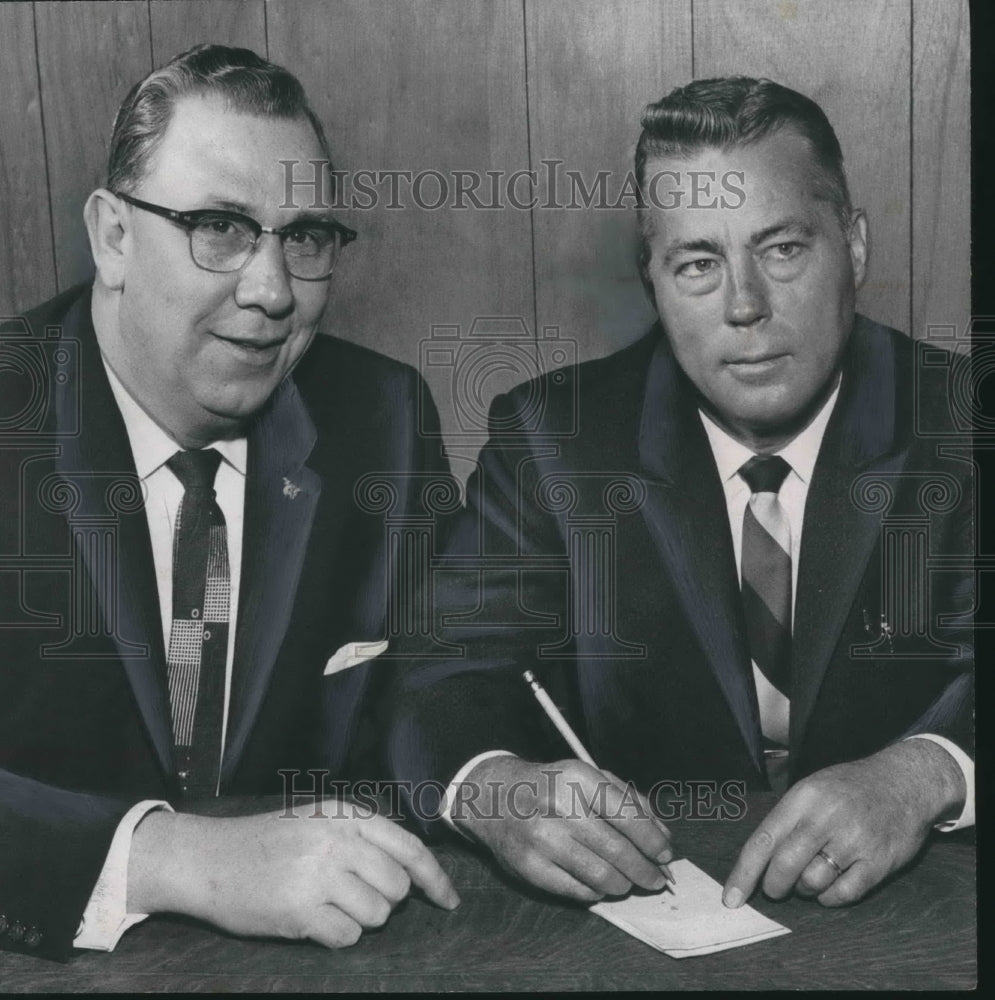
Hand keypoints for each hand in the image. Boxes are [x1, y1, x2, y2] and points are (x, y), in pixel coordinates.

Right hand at [128, 800, 459, 946]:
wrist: (208, 858)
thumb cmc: (267, 841)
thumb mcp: (317, 820)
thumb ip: (361, 835)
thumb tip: (411, 868)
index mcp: (345, 815)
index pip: (408, 847)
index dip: (435, 878)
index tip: (449, 901)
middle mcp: (336, 840)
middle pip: (397, 887)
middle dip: (383, 899)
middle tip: (350, 893)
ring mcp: (319, 875)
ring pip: (377, 915)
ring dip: (359, 918)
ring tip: (327, 903)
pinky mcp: (300, 911)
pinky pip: (348, 938)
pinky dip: (336, 936)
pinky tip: (312, 919)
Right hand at [450, 755, 673, 901]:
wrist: (494, 797)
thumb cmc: (551, 786)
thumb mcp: (588, 776)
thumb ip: (629, 800)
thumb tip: (663, 836)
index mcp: (577, 777)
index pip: (628, 815)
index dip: (653, 840)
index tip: (666, 854)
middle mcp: (559, 806)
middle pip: (619, 851)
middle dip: (647, 869)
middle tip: (657, 878)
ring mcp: (542, 840)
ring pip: (603, 877)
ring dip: (625, 884)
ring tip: (629, 881)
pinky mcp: (530, 868)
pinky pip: (579, 892)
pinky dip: (598, 892)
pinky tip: (599, 883)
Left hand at [723, 739, 966, 907]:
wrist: (904, 782)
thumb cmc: (849, 788)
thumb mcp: (811, 788)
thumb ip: (786, 820)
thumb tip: (756, 860)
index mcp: (803, 797)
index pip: (763, 840)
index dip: (744, 873)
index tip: (730, 898)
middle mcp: (826, 817)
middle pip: (785, 865)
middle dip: (774, 885)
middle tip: (776, 888)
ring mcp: (854, 840)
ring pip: (812, 883)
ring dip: (804, 890)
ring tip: (809, 879)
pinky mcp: (879, 861)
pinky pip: (844, 894)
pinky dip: (830, 898)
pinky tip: (830, 887)